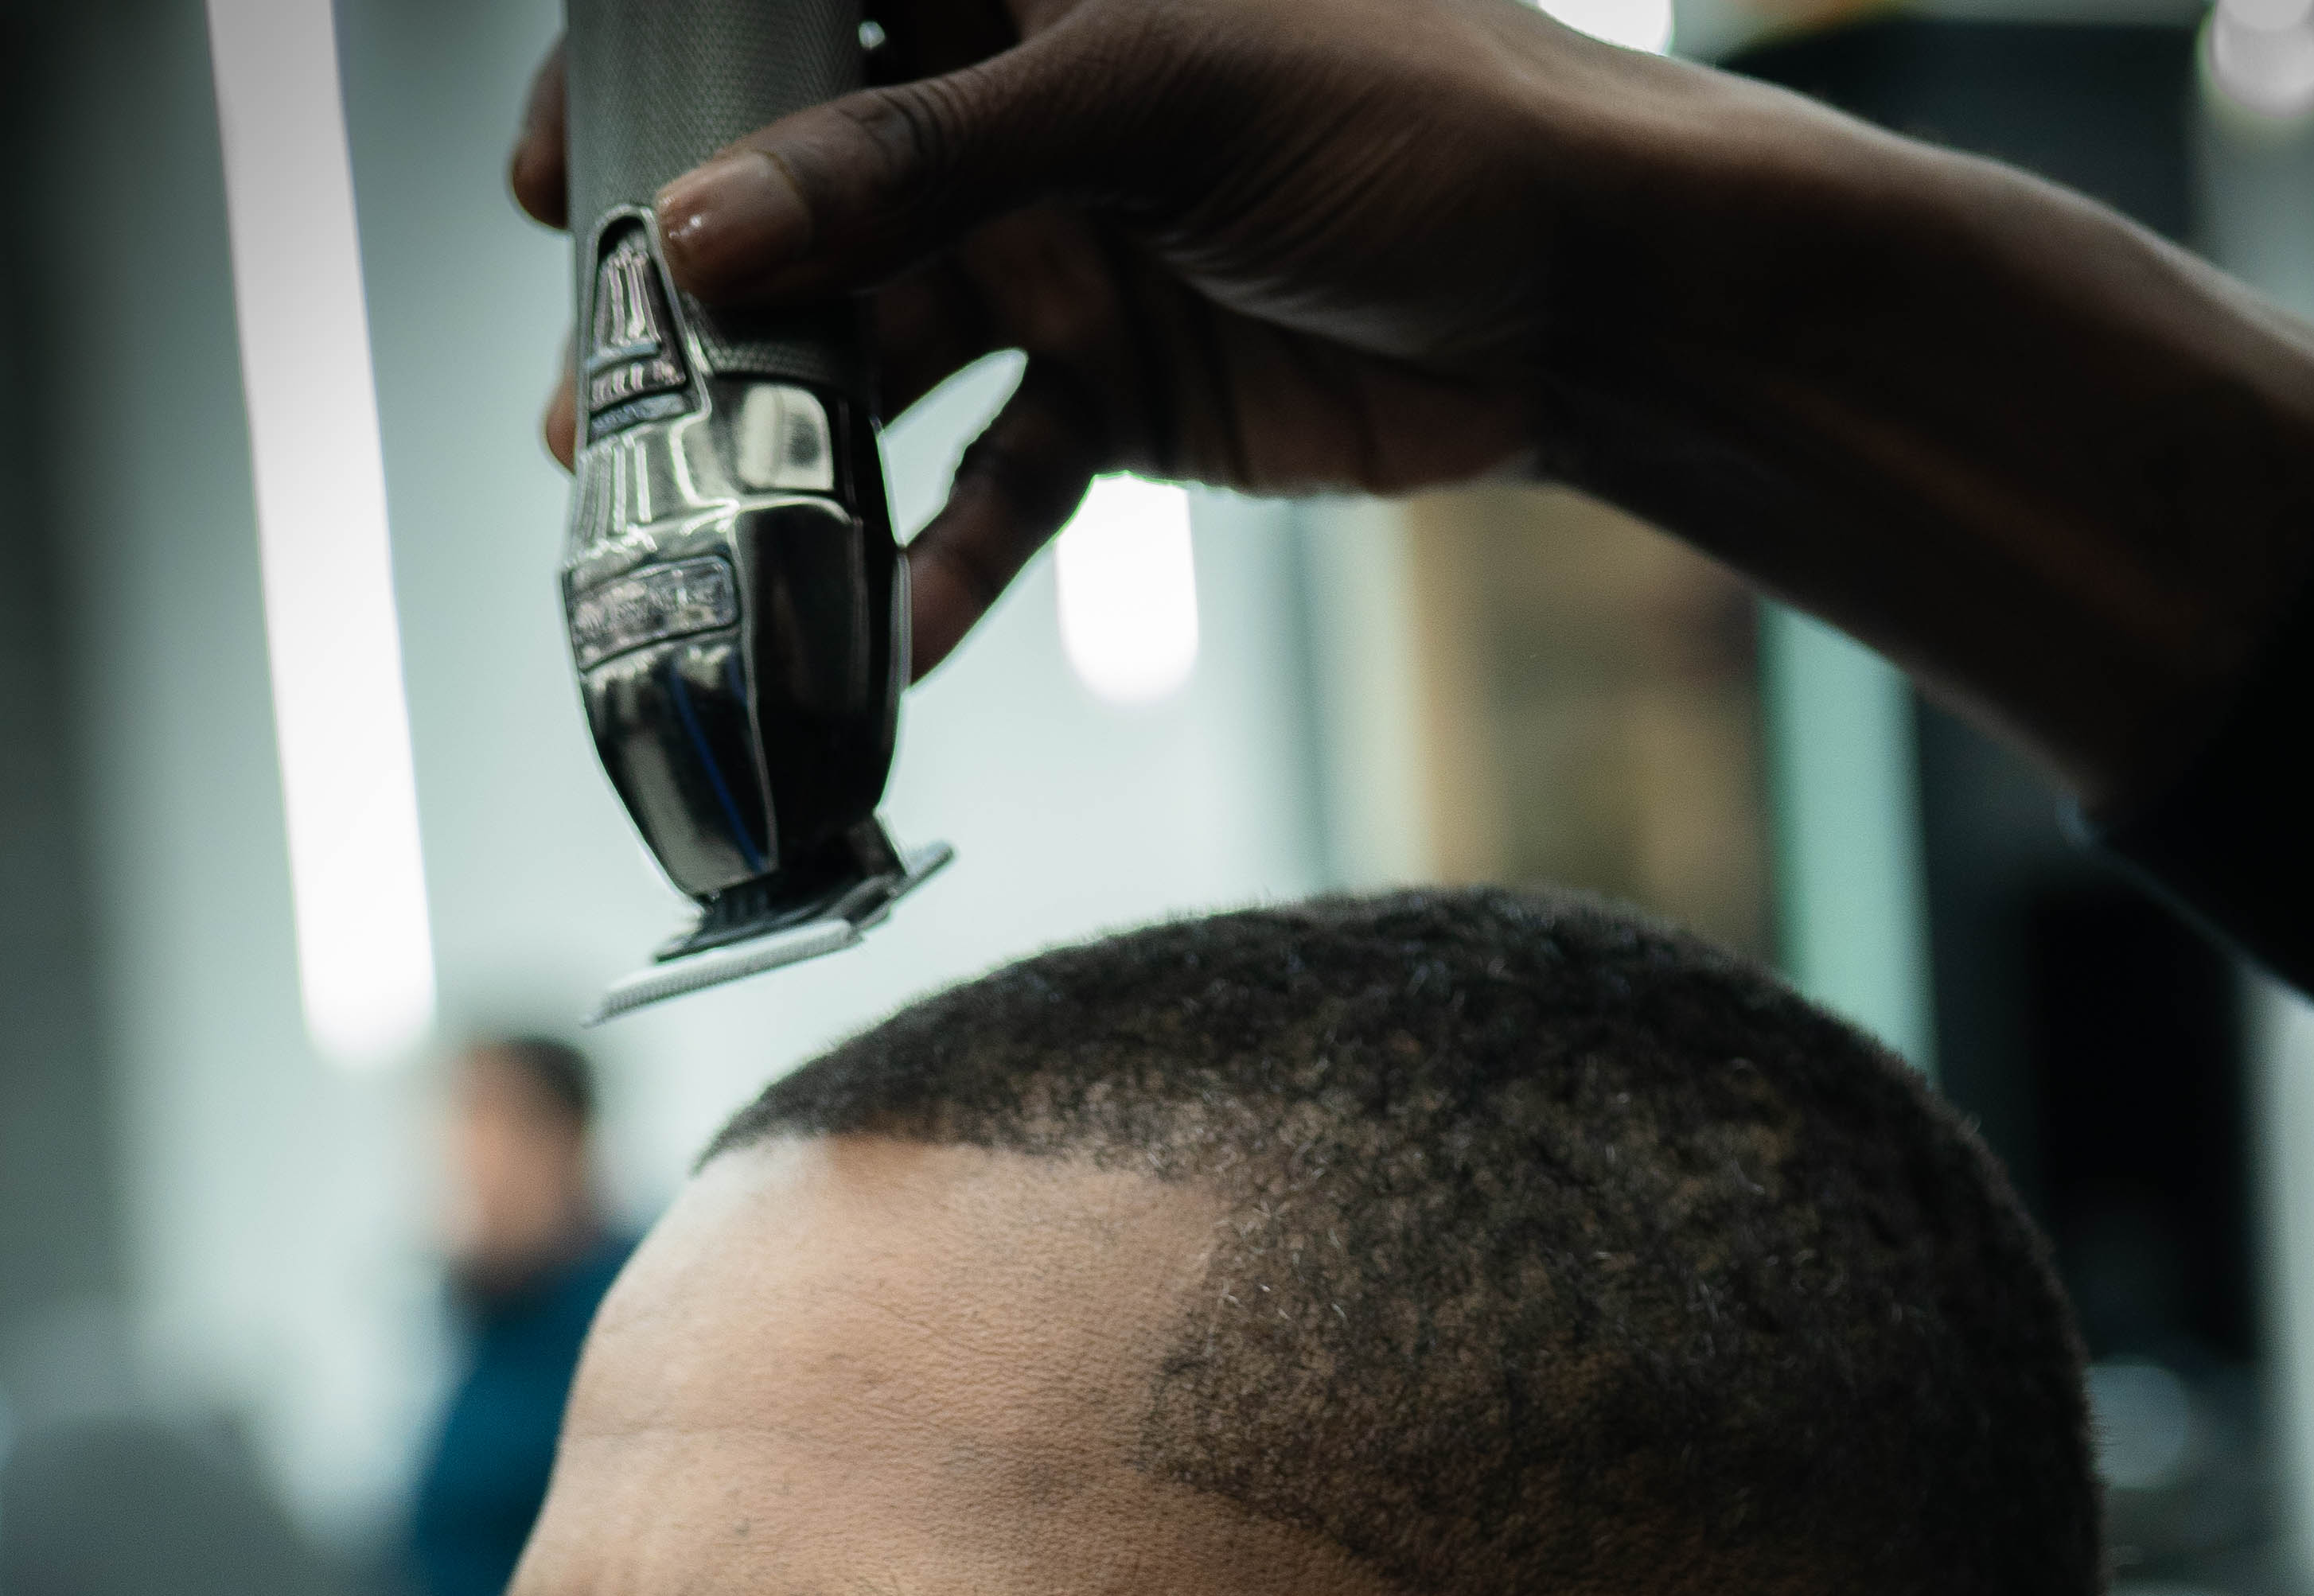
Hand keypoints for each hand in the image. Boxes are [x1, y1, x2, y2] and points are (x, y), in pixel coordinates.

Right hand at [513, 0, 1667, 682]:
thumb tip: (705, 231)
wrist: (1581, 287)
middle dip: (695, 313)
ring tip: (679, 534)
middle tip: (592, 408)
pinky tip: (884, 645)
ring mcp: (1055, 260)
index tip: (563, 181)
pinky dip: (940, 569)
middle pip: (801, 209)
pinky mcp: (1116, 400)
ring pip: (877, 363)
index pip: (785, 12)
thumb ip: (924, 158)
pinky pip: (993, 491)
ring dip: (782, 451)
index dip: (657, 83)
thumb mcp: (1149, 95)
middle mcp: (1007, 114)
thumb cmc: (1402, 110)